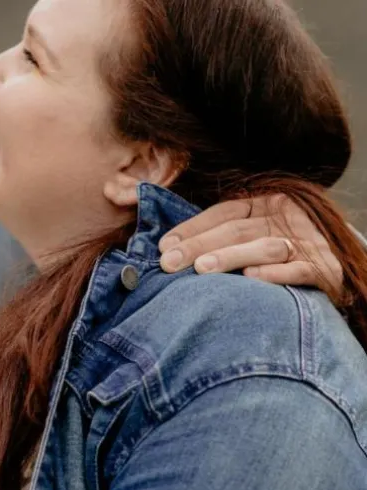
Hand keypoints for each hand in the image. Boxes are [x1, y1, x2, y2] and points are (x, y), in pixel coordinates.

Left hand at [159, 194, 342, 293]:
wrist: (333, 267)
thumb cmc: (279, 254)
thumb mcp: (253, 235)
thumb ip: (218, 237)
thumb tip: (167, 250)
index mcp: (267, 204)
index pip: (225, 212)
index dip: (193, 228)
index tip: (164, 247)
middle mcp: (286, 218)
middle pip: (237, 230)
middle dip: (200, 246)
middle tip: (170, 263)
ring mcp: (306, 242)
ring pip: (265, 247)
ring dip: (231, 257)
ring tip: (202, 269)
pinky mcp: (325, 268)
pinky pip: (298, 270)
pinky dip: (275, 273)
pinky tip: (251, 277)